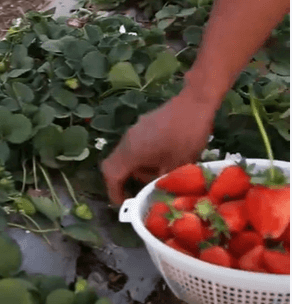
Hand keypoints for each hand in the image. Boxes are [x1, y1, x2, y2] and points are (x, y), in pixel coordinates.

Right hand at [100, 88, 216, 205]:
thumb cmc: (186, 135)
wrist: (195, 101)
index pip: (111, 175)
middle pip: (116, 165)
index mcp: (131, 152)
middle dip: (127, 180)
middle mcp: (127, 141)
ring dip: (138, 168)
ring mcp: (134, 131)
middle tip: (144, 190)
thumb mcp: (178, 164)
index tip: (124, 204)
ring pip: (127, 155)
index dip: (114, 192)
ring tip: (161, 173)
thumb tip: (156, 192)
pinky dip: (144, 157)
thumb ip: (162, 180)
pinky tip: (165, 158)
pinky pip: (136, 146)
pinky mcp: (144, 125)